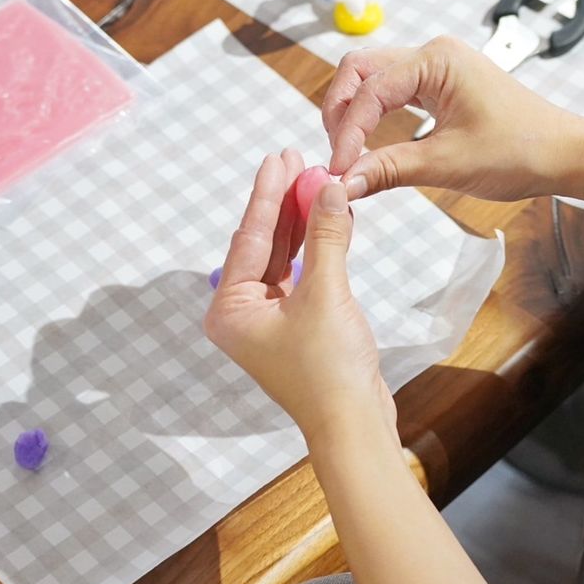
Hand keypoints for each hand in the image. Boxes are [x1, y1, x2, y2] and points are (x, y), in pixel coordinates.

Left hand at [204, 152, 395, 443]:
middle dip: (283, 202)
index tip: (278, 158)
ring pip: (282, 256)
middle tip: (297, 160)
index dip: (267, 194)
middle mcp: (241, 313)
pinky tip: (330, 217)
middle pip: (262, 243)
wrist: (354, 425)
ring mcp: (267, 320)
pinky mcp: (295, 325)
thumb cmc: (329, 372)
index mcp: (229, 309)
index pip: (249, 237)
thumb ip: (326, 236)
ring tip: (317, 181)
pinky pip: (301, 273)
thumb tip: (329, 186)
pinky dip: (316, 246)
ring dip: (302, 221)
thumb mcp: (326, 293)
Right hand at [323, 37, 583, 202]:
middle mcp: (433, 54)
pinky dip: (374, 116)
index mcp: (436, 60)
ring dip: (354, 113)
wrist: (565, 155)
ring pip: (372, 80)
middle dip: (341, 111)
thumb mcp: (448, 164)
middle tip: (337, 155)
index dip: (348, 131)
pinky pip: (393, 93)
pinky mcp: (440, 87)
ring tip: (349, 153)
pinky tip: (369, 144)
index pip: (370, 91)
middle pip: (360, 71)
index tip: (339, 168)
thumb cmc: (522, 150)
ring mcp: (436, 68)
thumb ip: (389, 169)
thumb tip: (344, 183)